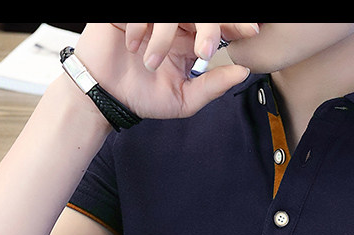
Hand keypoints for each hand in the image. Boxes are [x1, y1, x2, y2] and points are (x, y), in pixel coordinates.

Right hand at [75, 23, 258, 119]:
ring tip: (152, 63)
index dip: (235, 25)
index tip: (251, 32)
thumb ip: (212, 86)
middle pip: (202, 13)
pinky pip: (143, 13)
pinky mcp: (127, 13)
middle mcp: (173, 24)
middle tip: (205, 50)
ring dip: (164, 37)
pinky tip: (131, 46)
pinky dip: (140, 28)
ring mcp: (151, 17)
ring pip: (171, 14)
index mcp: (188, 41)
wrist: (102, 96)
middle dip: (210, 28)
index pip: (217, 25)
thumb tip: (244, 72)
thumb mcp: (182, 100)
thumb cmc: (140, 98)